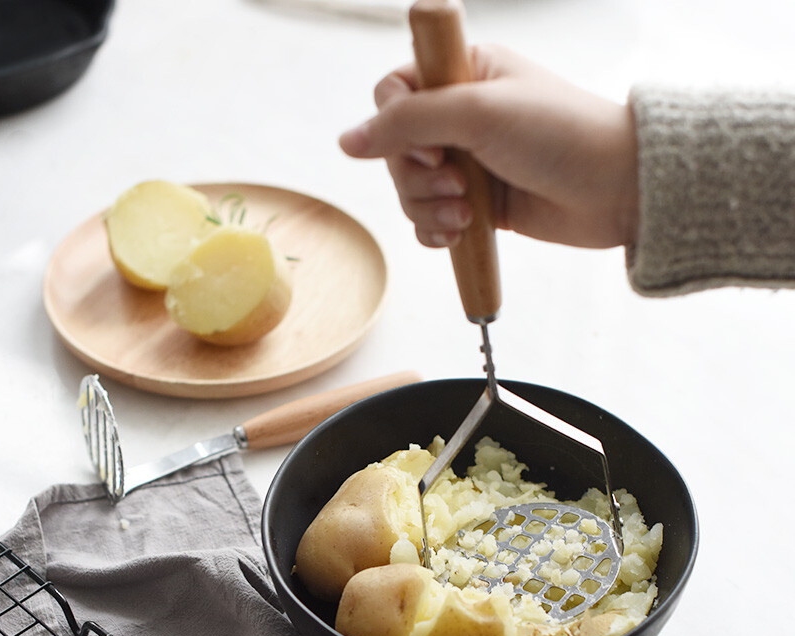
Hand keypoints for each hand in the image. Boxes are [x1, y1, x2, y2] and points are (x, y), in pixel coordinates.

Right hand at [339, 45, 638, 249]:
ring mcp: (468, 163)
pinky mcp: (476, 204)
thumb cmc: (561, 135)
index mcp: (463, 73)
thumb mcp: (479, 112)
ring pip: (411, 190)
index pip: (394, 92)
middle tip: (458, 182)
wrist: (616, 190)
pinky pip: (431, 221)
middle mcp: (460, 117)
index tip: (434, 145)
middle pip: (397, 150)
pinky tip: (458, 233)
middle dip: (419, 176)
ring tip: (467, 212)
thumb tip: (347, 141)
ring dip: (430, 208)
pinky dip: (437, 231)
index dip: (399, 126)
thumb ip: (407, 122)